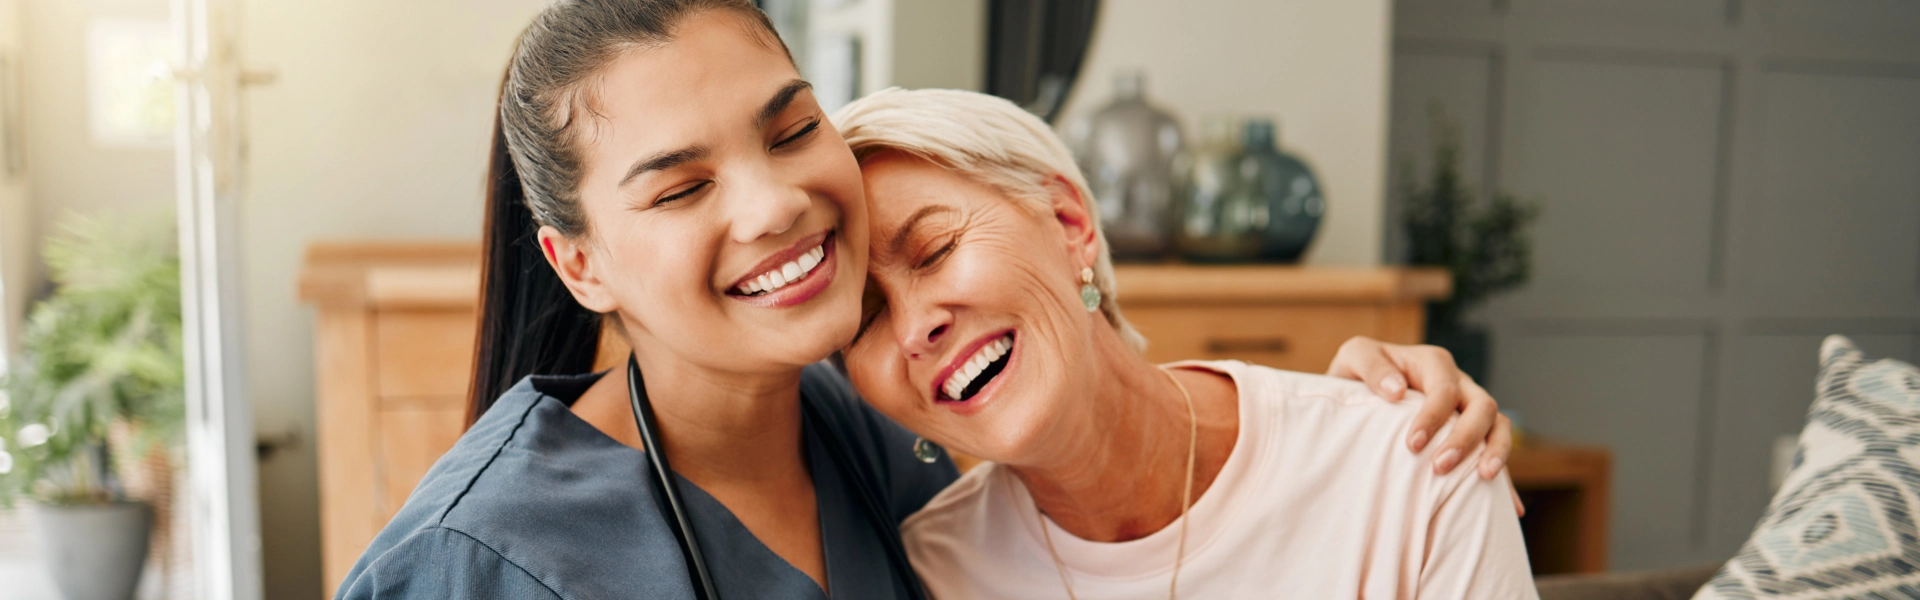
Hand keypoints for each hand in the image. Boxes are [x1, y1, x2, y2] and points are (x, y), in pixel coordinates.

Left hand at [1326, 336, 1523, 515]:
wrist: (1360, 391)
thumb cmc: (1357, 373)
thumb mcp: (1354, 357)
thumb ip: (1371, 366)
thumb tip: (1396, 390)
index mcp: (1433, 363)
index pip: (1444, 388)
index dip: (1432, 416)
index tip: (1412, 445)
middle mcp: (1460, 383)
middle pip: (1482, 405)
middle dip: (1465, 437)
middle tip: (1439, 467)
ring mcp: (1469, 409)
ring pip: (1499, 425)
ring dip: (1496, 451)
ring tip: (1485, 478)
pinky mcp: (1472, 435)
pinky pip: (1496, 452)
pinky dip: (1507, 480)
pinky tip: (1511, 507)